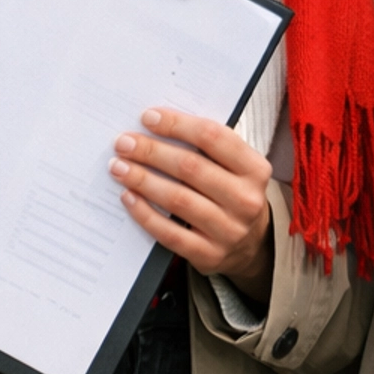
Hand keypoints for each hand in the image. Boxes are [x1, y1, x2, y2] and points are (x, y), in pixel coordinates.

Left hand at [112, 108, 274, 297]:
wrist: (251, 244)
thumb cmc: (232, 192)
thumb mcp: (234, 166)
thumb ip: (206, 146)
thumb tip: (156, 124)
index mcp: (254, 168)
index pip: (213, 137)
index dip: (177, 125)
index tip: (148, 118)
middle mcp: (246, 199)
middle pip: (191, 167)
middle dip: (152, 151)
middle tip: (124, 143)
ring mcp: (229, 230)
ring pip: (178, 199)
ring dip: (143, 180)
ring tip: (119, 167)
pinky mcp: (210, 255)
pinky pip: (170, 233)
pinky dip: (145, 213)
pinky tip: (128, 197)